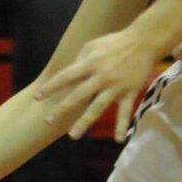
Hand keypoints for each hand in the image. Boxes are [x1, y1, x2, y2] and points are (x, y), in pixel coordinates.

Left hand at [35, 25, 163, 139]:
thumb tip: (68, 75)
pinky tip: (118, 139)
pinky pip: (125, 112)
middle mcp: (101, 76)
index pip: (66, 76)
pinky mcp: (130, 92)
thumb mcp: (93, 45)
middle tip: (48, 121)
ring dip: (85, 122)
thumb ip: (80, 60)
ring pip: (97, 107)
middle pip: (78, 95)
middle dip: (62, 109)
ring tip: (73, 135)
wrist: (144, 41)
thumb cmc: (116, 42)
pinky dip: (122, 125)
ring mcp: (115, 86)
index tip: (37, 97)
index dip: (51, 87)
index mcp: (90, 63)